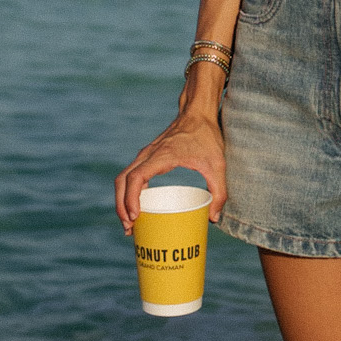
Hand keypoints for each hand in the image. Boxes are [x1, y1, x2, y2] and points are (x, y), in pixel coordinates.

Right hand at [115, 107, 227, 231]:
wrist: (198, 112)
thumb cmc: (207, 135)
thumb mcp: (218, 164)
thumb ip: (219, 191)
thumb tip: (214, 218)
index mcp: (161, 155)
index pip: (135, 177)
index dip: (131, 198)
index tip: (135, 217)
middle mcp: (148, 154)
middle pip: (122, 181)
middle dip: (121, 205)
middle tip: (129, 228)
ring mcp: (146, 155)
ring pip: (123, 178)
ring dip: (122, 200)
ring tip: (130, 224)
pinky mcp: (149, 157)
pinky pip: (131, 175)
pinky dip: (129, 192)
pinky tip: (138, 208)